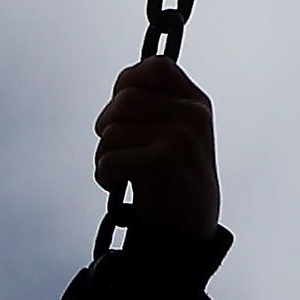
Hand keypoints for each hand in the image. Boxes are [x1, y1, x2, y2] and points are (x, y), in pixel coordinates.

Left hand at [92, 60, 219, 241]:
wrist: (186, 232)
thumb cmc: (168, 183)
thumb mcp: (170, 136)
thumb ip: (152, 106)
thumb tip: (124, 80)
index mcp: (196, 103)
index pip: (153, 67)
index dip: (126, 85)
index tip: (123, 117)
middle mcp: (193, 114)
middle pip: (123, 99)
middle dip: (107, 128)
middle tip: (116, 153)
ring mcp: (182, 135)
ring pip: (111, 130)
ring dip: (103, 156)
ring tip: (121, 174)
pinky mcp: (165, 160)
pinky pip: (109, 157)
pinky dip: (104, 175)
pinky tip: (120, 186)